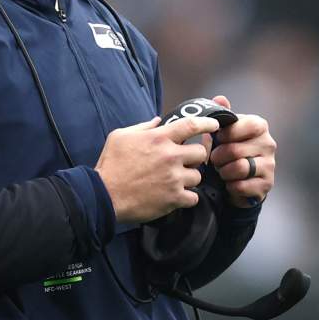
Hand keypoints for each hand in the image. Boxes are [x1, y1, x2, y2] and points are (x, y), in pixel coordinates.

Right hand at [95, 115, 219, 223]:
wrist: (104, 195)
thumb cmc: (111, 165)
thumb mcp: (121, 136)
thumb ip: (143, 127)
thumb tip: (158, 121)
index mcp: (159, 138)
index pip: (192, 125)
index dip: (207, 122)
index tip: (214, 124)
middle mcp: (170, 156)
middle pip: (201, 153)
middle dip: (196, 157)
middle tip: (186, 161)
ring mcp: (174, 178)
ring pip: (198, 176)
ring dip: (190, 178)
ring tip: (176, 180)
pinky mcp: (174, 198)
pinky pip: (193, 197)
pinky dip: (187, 197)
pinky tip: (176, 195)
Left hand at [204, 95, 275, 207]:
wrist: (238, 180)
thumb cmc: (228, 152)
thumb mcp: (223, 133)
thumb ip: (222, 116)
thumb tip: (219, 98)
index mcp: (259, 125)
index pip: (241, 125)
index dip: (224, 135)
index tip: (218, 140)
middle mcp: (269, 143)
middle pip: (235, 150)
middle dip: (218, 157)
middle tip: (215, 160)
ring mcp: (270, 165)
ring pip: (239, 168)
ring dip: (224, 172)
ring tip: (223, 171)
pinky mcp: (267, 184)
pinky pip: (241, 185)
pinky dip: (231, 186)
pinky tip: (231, 183)